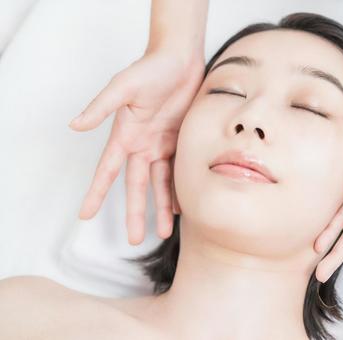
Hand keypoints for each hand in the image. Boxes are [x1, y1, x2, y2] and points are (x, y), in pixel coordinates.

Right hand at [69, 49, 203, 244]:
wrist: (181, 59)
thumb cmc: (151, 68)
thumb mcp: (123, 86)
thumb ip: (101, 107)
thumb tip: (75, 125)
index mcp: (125, 135)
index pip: (107, 171)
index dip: (96, 193)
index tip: (85, 215)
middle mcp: (142, 144)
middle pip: (136, 186)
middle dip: (136, 212)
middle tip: (136, 239)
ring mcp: (161, 145)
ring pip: (160, 183)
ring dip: (161, 207)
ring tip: (164, 232)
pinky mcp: (180, 141)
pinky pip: (178, 171)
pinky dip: (179, 188)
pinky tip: (181, 206)